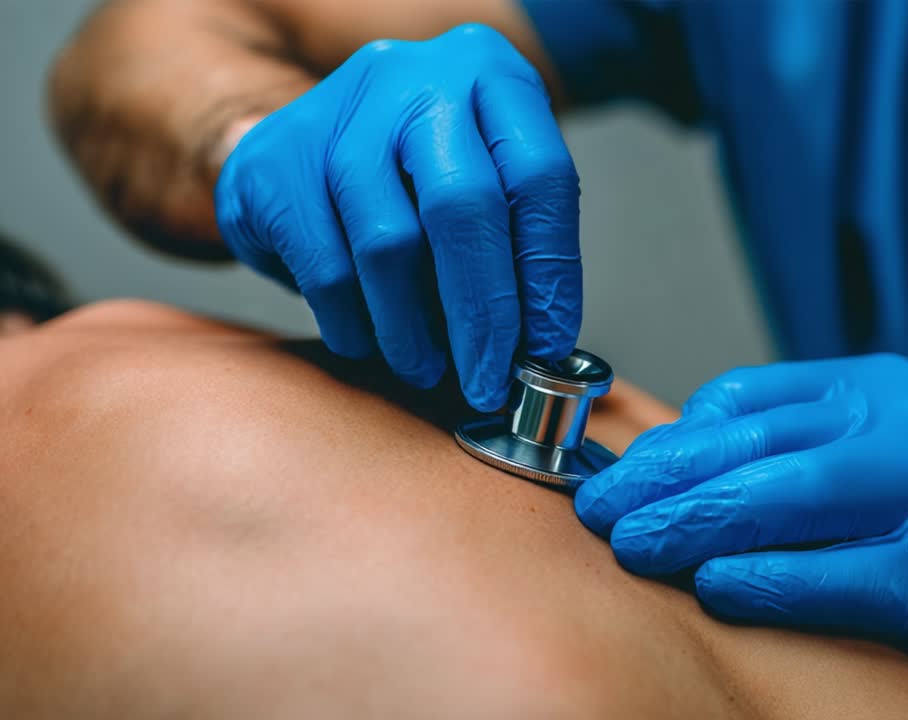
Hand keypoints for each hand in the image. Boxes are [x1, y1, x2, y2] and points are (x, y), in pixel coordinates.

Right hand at [215, 25, 580, 410]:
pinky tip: (371, 342)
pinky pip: (326, 269)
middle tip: (489, 379)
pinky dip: (356, 324)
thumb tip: (537, 345)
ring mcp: (341, 113)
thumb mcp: (484, 175)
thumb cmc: (414, 173)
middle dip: (483, 313)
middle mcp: (417, 79)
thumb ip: (516, 242)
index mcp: (489, 74)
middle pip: (464, 207)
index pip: (539, 178)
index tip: (547, 344)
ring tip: (428, 368)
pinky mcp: (277, 162)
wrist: (300, 141)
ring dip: (414, 330)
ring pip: (389, 245)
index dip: (548, 273)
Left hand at [575, 354, 907, 716]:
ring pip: (786, 497)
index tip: (620, 477)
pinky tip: (713, 588)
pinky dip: (764, 581)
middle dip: (664, 482)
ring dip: (696, 524)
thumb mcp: (867, 468)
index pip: (749, 399)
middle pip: (757, 443)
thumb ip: (783, 456)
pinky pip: (831, 574)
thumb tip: (661, 471)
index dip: (672, 441)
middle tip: (601, 514)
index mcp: (880, 389)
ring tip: (635, 548)